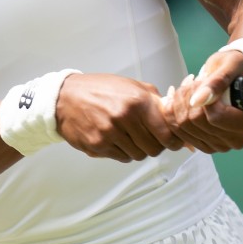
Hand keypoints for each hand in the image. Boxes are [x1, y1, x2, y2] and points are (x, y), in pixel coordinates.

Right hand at [55, 73, 184, 162]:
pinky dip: (123, 152)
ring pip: (139, 155)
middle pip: (154, 149)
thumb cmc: (100, 89)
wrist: (65, 97)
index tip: (174, 142)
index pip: (167, 133)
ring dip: (138, 149)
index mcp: (137, 101)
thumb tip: (177, 116)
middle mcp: (125, 118)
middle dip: (156, 146)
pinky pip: (122, 158)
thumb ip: (155, 100)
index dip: (174, 141)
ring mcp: (110, 133)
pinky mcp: (98, 146)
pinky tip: (116, 139)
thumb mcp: (131, 85)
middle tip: (150, 138)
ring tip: (129, 136)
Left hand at [161, 50, 242, 152]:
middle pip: (197, 121)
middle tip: (194, 80)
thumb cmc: (237, 70)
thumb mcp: (231, 66)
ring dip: (180, 101)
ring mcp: (219, 145)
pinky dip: (173, 110)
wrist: (233, 78)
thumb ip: (217, 83)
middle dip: (189, 95)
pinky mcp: (204, 144)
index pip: (216, 117)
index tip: (203, 81)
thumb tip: (197, 100)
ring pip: (183, 125)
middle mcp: (237, 140)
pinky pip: (177, 130)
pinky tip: (179, 97)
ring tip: (189, 86)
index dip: (204, 98)